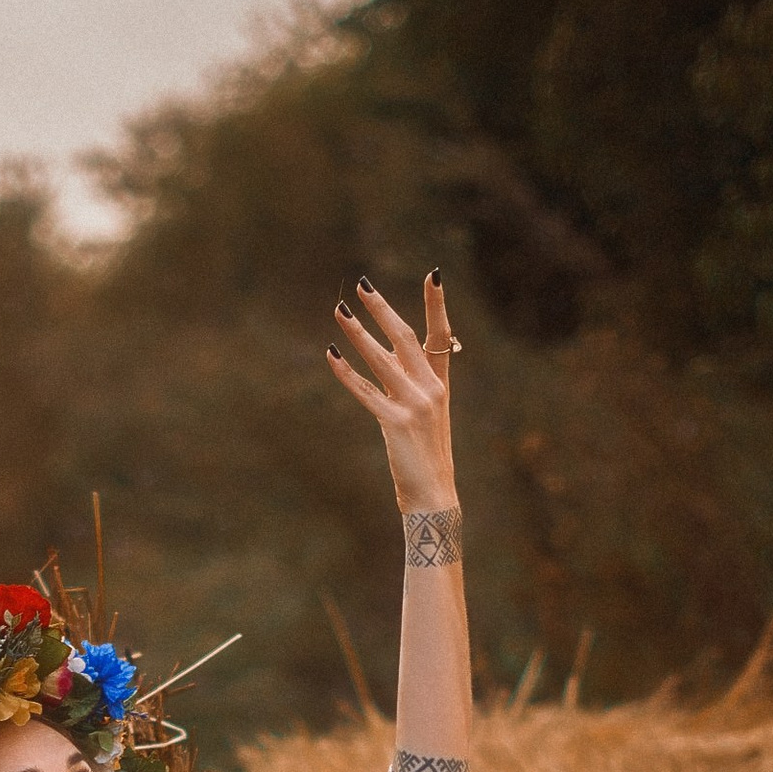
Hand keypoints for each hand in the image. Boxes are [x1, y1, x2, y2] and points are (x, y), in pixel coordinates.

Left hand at [324, 271, 459, 514]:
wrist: (433, 496)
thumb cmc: (426, 459)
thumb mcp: (425, 417)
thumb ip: (409, 386)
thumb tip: (387, 359)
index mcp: (440, 385)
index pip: (441, 337)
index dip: (437, 305)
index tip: (432, 275)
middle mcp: (430, 390)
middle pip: (405, 338)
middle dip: (382, 309)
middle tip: (363, 286)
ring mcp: (415, 405)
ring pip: (381, 359)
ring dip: (357, 333)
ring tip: (340, 311)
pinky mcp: (395, 423)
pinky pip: (366, 391)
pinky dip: (346, 373)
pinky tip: (331, 356)